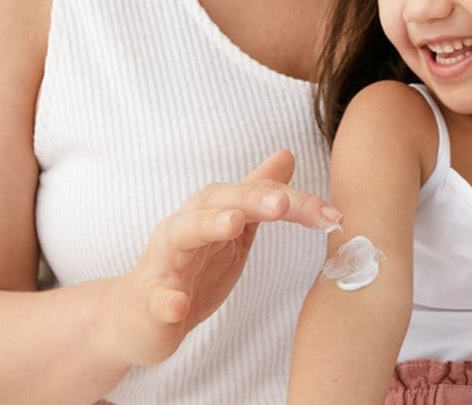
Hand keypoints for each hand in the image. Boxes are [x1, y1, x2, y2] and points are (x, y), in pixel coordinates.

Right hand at [97, 149, 339, 364]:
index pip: (254, 196)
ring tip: (234, 224)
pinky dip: (166, 300)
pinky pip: (156, 299)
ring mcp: (165, 265)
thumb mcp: (230, 229)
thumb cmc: (191, 269)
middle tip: (282, 202)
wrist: (138, 318)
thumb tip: (286, 154)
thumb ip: (256, 195)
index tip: (333, 215)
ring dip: (208, 225)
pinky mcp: (150, 303)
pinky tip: (178, 304)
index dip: (295, 202)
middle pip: (215, 202)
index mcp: (209, 213)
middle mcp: (184, 229)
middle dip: (250, 198)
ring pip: (180, 234)